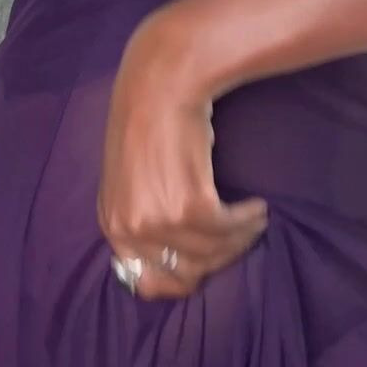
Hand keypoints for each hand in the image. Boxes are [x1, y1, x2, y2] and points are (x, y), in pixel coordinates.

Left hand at [96, 2, 268, 301]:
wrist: (161, 83)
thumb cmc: (149, 124)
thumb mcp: (130, 179)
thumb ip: (141, 218)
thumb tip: (169, 268)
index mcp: (112, 225)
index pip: (149, 283)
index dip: (185, 277)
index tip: (210, 258)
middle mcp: (129, 229)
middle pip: (187, 273)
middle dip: (219, 258)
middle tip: (239, 235)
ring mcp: (157, 220)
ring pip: (213, 253)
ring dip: (241, 238)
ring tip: (252, 218)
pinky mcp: (188, 205)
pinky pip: (228, 230)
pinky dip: (248, 221)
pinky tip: (255, 206)